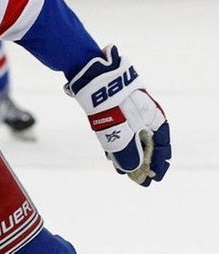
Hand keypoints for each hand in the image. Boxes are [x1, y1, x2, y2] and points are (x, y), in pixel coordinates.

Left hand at [66, 45, 170, 185]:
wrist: (93, 75)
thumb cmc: (112, 104)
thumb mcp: (120, 133)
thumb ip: (127, 153)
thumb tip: (131, 170)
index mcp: (155, 118)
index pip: (162, 145)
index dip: (159, 164)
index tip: (154, 179)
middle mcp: (145, 114)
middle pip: (148, 142)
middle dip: (143, 162)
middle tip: (137, 179)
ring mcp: (130, 109)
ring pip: (133, 136)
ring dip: (129, 154)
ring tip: (123, 170)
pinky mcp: (115, 107)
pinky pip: (120, 129)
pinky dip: (118, 143)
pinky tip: (111, 155)